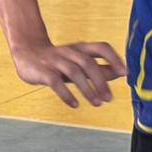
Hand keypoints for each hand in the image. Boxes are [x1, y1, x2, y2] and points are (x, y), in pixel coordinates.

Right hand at [9, 39, 126, 108]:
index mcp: (80, 48)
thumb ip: (98, 67)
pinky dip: (66, 94)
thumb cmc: (58, 60)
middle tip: (109, 98)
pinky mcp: (43, 71)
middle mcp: (69, 52)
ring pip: (74, 72)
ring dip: (87, 89)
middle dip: (100, 80)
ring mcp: (55, 60)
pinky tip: (74, 104)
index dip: (114, 58)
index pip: (101, 47)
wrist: (26, 52)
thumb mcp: (78, 62)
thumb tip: (120, 72)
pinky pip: (55, 82)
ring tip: (97, 103)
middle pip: (88, 62)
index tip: (125, 73)